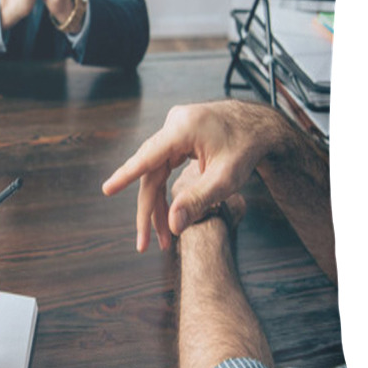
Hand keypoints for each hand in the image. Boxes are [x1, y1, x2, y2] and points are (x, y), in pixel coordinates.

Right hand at [102, 100, 281, 252]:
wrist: (260, 126)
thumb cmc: (247, 147)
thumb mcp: (226, 179)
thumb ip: (198, 201)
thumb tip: (173, 226)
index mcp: (183, 129)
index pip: (148, 157)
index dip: (126, 175)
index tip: (107, 189)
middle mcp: (173, 125)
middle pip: (151, 173)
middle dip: (149, 209)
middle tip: (146, 242)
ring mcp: (174, 129)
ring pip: (155, 173)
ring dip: (157, 204)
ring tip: (161, 236)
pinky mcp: (176, 137)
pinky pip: (162, 167)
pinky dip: (164, 191)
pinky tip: (166, 213)